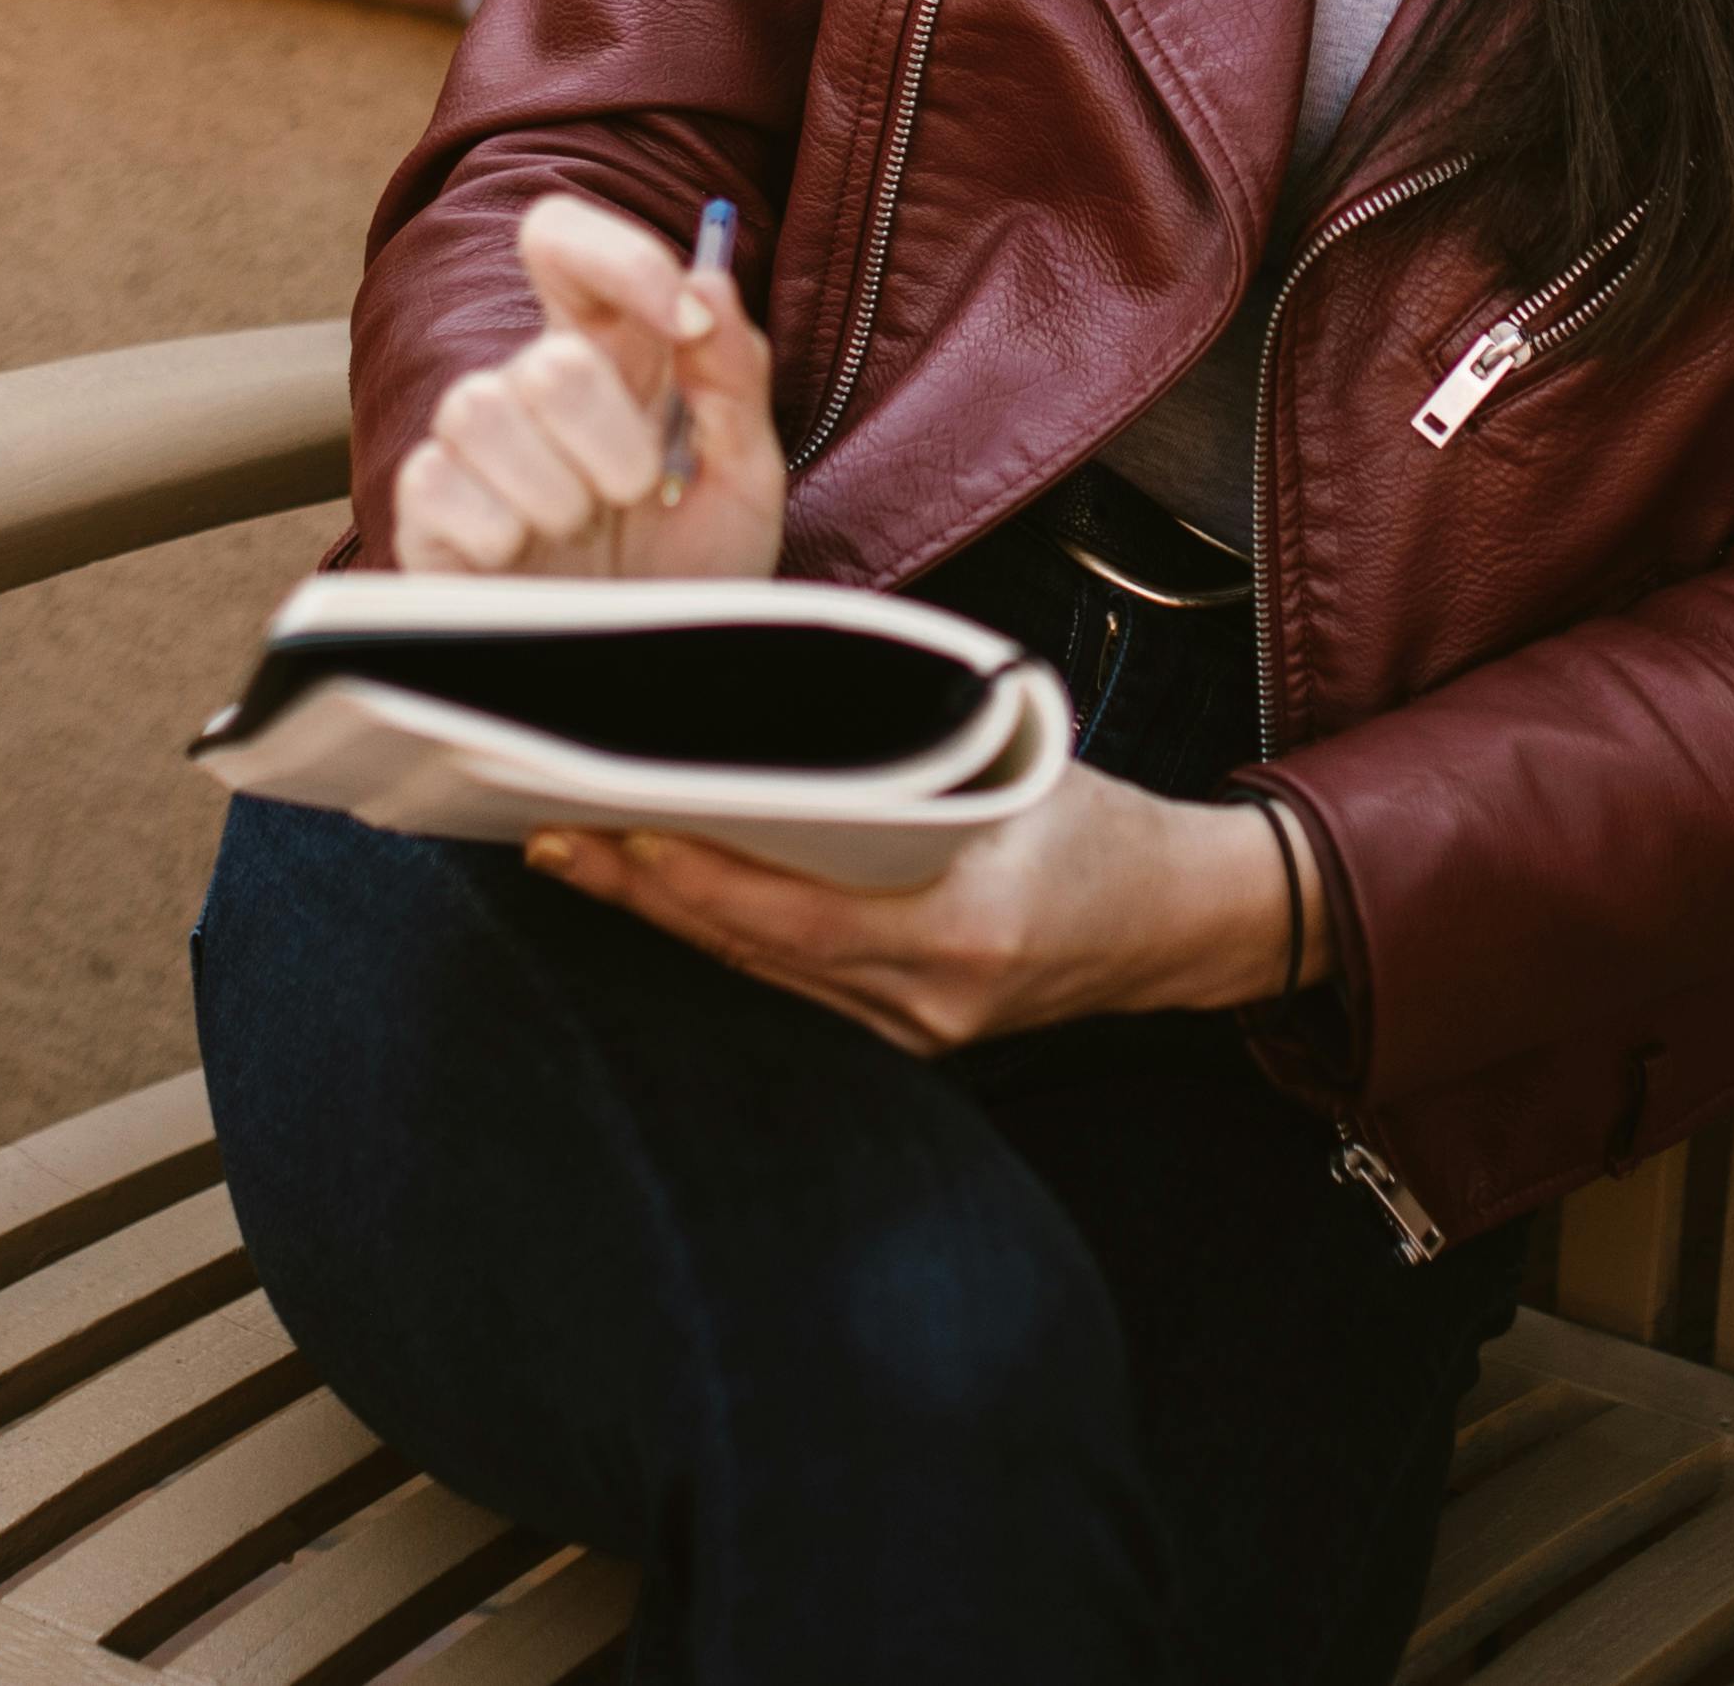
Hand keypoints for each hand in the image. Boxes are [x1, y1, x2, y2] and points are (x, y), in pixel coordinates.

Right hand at [385, 190, 786, 580]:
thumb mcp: (744, 478)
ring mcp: (471, 448)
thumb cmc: (691, 579)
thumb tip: (709, 280)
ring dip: (557, 491)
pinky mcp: (424, 512)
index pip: (564, 242)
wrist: (646, 690)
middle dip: (613, 440)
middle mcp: (530, 387)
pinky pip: (439, 483)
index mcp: (607, 355)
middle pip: (548, 356)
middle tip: (637, 495)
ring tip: (580, 535)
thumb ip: (734, 378)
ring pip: (482, 407)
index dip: (617, 256)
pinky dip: (500, 531)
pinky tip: (523, 561)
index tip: (681, 320)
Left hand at [528, 767, 1305, 1050]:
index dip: (699, 875)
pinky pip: (796, 991)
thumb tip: (782, 694)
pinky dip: (728, 943)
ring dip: (668, 921)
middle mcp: (930, 997)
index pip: (794, 911)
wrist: (1182, 919)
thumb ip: (909, 742)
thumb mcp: (1015, 758)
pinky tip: (665, 903)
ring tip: (581, 861)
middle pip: (754, 948)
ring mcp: (918, 1031)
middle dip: (646, 894)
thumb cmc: (1098, 820)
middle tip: (552, 838)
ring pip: (761, 976)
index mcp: (962, 925)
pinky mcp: (910, 1039)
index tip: (619, 826)